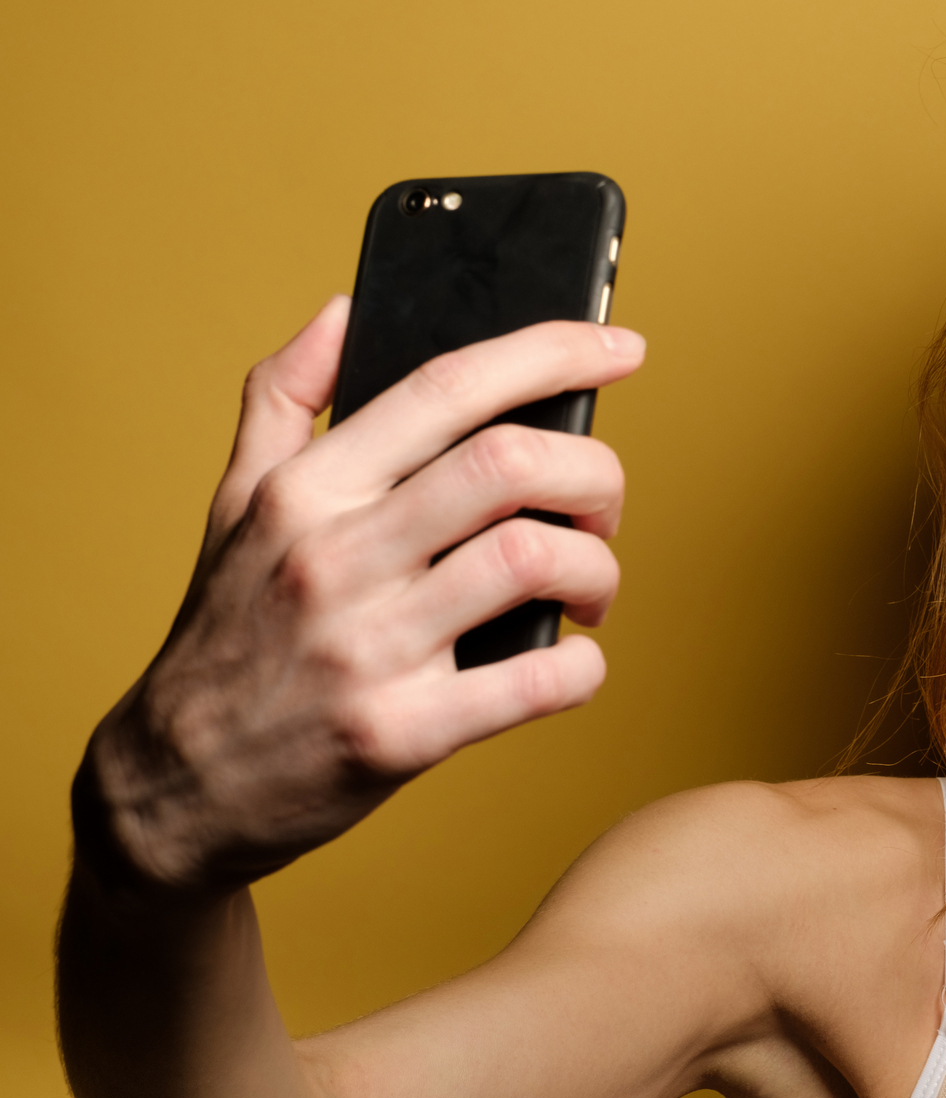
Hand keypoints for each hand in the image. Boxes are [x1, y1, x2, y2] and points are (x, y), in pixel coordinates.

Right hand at [79, 296, 645, 890]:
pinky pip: (534, 683)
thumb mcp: (234, 505)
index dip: (550, 354)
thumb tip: (344, 309)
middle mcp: (335, 557)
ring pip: (532, 563)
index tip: (621, 349)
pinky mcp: (399, 735)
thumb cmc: (226, 634)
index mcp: (307, 491)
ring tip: (589, 587)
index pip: (446, 386)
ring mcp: (367, 648)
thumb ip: (284, 398)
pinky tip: (573, 661)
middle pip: (509, 466)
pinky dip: (582, 667)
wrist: (172, 788)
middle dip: (595, 474)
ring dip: (596, 569)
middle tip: (603, 508)